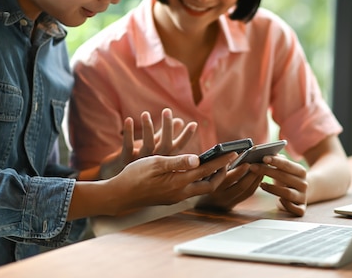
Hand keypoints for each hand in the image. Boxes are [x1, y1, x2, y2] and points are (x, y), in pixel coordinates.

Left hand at [99, 108, 196, 178]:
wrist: (120, 183)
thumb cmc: (141, 160)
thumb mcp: (156, 147)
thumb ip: (166, 134)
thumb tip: (180, 120)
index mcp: (165, 159)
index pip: (179, 147)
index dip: (186, 136)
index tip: (193, 124)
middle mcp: (155, 162)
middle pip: (165, 145)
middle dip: (167, 128)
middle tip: (167, 111)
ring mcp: (140, 161)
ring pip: (147, 145)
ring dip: (147, 128)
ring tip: (145, 114)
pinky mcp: (125, 159)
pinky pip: (128, 146)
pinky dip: (128, 133)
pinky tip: (129, 120)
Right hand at [104, 151, 237, 211]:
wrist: (119, 195)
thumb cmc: (134, 176)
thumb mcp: (155, 163)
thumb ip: (177, 162)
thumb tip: (198, 159)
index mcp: (178, 182)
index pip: (206, 170)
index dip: (221, 161)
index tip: (232, 152)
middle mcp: (180, 192)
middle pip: (209, 185)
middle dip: (221, 173)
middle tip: (228, 161)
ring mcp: (175, 197)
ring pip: (201, 189)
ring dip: (211, 177)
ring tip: (216, 165)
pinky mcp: (170, 198)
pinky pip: (191, 190)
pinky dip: (199, 181)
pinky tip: (196, 173)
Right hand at [194, 164, 264, 211]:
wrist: (194, 206)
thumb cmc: (196, 183)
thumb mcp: (198, 174)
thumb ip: (211, 164)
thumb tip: (229, 152)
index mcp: (210, 188)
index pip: (227, 178)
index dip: (238, 169)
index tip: (245, 158)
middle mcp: (219, 197)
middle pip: (241, 185)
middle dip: (251, 173)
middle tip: (258, 161)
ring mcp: (227, 202)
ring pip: (246, 190)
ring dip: (255, 178)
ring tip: (261, 166)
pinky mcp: (232, 205)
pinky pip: (246, 195)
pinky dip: (254, 184)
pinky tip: (258, 175)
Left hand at [249, 155, 307, 215]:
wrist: (300, 194)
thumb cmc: (287, 179)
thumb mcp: (284, 169)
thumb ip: (276, 160)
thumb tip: (263, 151)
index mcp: (301, 171)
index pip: (287, 165)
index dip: (275, 161)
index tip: (263, 158)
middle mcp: (304, 184)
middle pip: (285, 177)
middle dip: (267, 171)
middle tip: (253, 168)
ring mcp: (303, 197)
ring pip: (287, 194)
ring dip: (272, 188)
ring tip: (261, 184)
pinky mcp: (301, 209)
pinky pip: (294, 209)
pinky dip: (285, 205)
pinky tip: (278, 200)